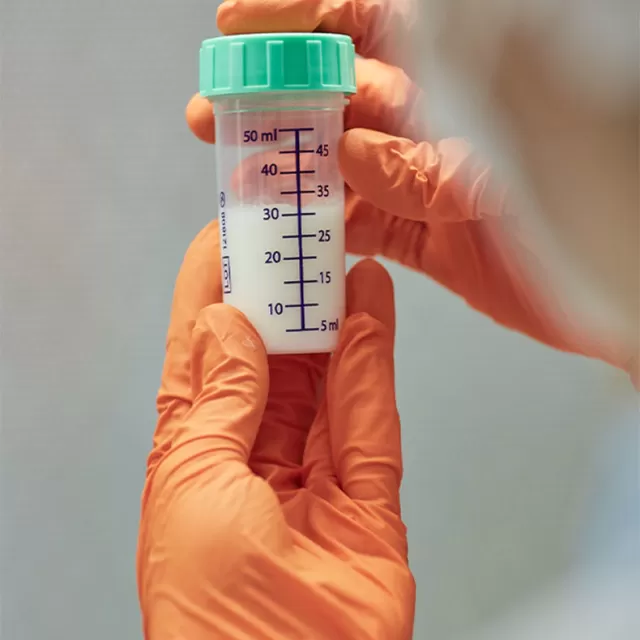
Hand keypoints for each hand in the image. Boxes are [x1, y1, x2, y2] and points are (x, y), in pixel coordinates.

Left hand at [137, 220, 414, 638]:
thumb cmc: (211, 608)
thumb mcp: (192, 482)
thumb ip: (218, 400)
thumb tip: (227, 326)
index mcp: (195, 450)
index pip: (202, 352)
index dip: (211, 291)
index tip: (226, 236)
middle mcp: (253, 454)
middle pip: (269, 357)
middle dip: (279, 296)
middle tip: (294, 236)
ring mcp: (313, 472)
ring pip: (324, 376)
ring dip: (331, 317)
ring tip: (339, 255)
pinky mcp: (366, 493)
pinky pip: (368, 413)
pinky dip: (371, 359)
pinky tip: (371, 308)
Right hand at [186, 0, 628, 370]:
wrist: (625, 283)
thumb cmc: (596, 198)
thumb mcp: (515, 144)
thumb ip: (431, 142)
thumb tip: (359, 153)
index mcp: (464, 71)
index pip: (369, 24)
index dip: (300, 22)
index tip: (242, 25)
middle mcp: (441, 120)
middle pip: (339, 100)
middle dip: (272, 103)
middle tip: (216, 111)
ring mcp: (430, 182)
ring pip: (340, 169)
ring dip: (286, 171)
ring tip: (237, 174)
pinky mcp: (429, 239)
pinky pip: (365, 229)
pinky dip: (326, 231)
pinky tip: (290, 232)